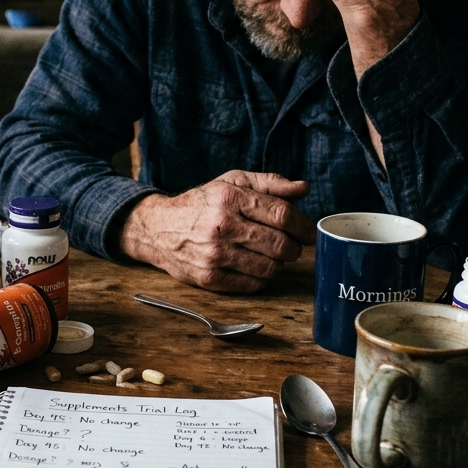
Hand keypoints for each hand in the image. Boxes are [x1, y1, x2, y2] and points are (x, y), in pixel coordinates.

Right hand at [118, 171, 317, 292]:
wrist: (157, 228)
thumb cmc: (201, 203)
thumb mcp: (232, 183)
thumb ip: (269, 184)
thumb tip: (303, 188)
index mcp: (229, 198)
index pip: (282, 215)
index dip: (303, 226)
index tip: (309, 232)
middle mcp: (222, 226)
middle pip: (280, 245)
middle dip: (294, 247)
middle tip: (292, 245)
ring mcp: (215, 255)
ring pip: (270, 268)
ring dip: (278, 263)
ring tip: (270, 254)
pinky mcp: (209, 278)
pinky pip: (253, 284)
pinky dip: (262, 277)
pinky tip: (254, 266)